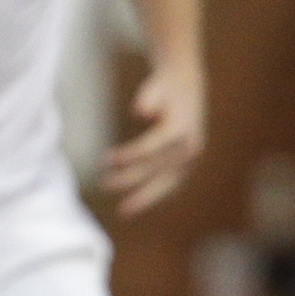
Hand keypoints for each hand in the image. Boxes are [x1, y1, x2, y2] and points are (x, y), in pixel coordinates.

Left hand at [102, 62, 204, 214]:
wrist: (186, 84)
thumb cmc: (164, 86)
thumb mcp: (156, 86)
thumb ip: (148, 97)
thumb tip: (139, 110)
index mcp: (181, 127)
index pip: (153, 146)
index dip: (130, 155)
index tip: (106, 159)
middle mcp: (190, 145)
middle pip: (158, 168)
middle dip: (131, 179)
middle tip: (103, 185)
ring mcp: (191, 156)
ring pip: (167, 182)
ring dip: (145, 197)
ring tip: (123, 211)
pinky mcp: (188, 161)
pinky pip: (171, 182)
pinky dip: (155, 194)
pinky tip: (136, 205)